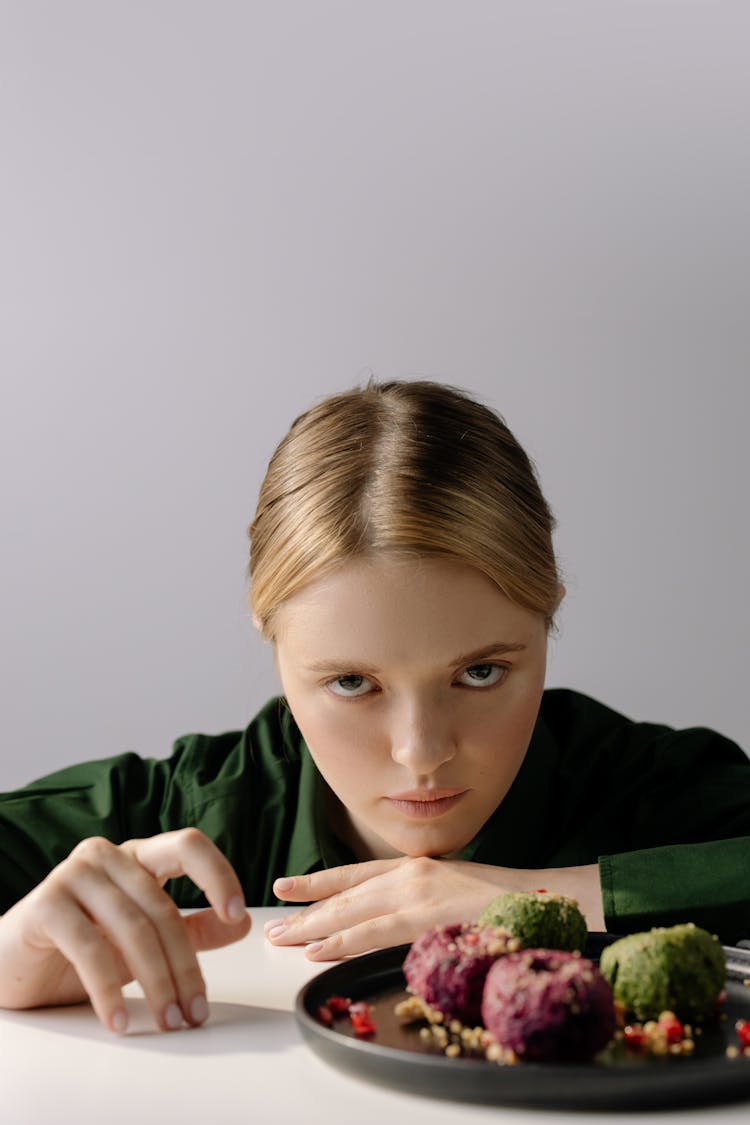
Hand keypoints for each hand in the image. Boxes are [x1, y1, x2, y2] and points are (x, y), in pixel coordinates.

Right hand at [0, 828, 250, 1032]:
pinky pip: (90, 948)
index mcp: (137, 856)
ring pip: (132, 928)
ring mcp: (74, 874)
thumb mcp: (143, 939)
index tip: (237, 914)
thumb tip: (242, 923)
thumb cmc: (80, 946)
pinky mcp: (45, 903)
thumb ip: (191, 928)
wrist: (13, 966)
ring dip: (156, 983)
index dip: (217, 874)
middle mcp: (108, 856)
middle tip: (195, 1011)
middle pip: (161, 906)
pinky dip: (109, 990)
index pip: (187, 846)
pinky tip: (120, 1020)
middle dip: (185, 965)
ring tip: (168, 1021)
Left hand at [264, 858, 604, 959]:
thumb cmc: (502, 903)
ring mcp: (415, 893)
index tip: (287, 887)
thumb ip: (420, 901)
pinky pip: (374, 931)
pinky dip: (342, 940)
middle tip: (272, 923)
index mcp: (415, 867)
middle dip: (305, 909)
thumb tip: (393, 921)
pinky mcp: (424, 916)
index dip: (318, 882)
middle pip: (345, 892)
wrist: (541, 900)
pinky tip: (318, 950)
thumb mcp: (452, 893)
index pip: (355, 873)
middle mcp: (409, 874)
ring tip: (281, 938)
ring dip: (312, 926)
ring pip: (351, 911)